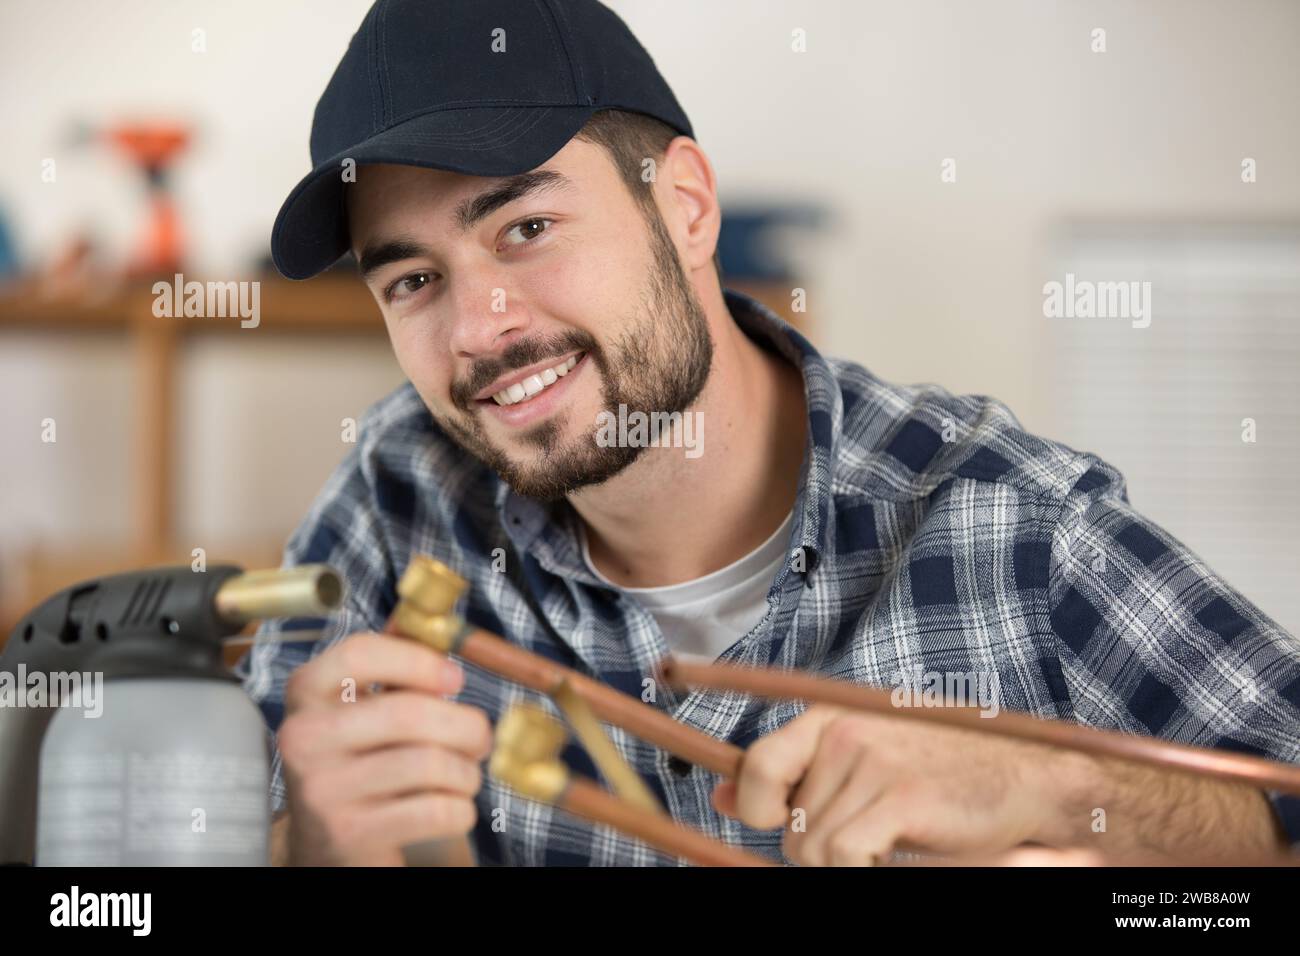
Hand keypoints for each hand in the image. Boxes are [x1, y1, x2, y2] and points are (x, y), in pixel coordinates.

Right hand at [277, 631, 492, 865]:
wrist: (327, 843)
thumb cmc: (358, 759)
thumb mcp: (360, 706)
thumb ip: (393, 662)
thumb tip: (431, 618)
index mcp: (307, 691)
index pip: (361, 654)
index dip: (420, 660)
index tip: (455, 678)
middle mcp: (304, 737)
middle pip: (409, 714)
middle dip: (466, 725)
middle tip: (480, 736)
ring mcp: (323, 789)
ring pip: (430, 765)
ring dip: (467, 772)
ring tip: (464, 774)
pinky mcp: (348, 834)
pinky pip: (436, 811)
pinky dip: (461, 809)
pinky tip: (451, 805)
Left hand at [711, 705, 1070, 865]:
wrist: (1026, 777)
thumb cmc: (942, 770)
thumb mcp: (859, 760)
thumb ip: (792, 774)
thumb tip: (720, 797)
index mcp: (830, 716)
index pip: (756, 766)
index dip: (757, 808)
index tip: (779, 823)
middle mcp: (844, 731)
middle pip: (789, 824)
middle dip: (816, 848)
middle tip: (864, 841)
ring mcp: (872, 761)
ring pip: (814, 848)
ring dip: (844, 864)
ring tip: (886, 845)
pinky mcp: (900, 796)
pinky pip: (844, 857)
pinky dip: (861, 870)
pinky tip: (895, 856)